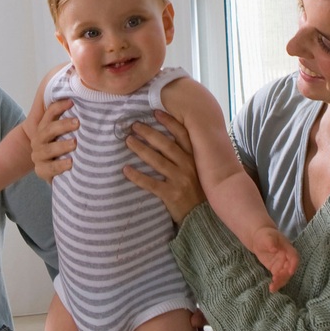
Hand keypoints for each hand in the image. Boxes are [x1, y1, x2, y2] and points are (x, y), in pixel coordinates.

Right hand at [30, 94, 77, 181]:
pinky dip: (60, 165)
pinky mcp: (41, 170)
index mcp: (44, 127)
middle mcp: (39, 140)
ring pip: (48, 149)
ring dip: (62, 146)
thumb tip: (85, 96)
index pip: (49, 113)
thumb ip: (73, 120)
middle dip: (63, 125)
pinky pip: (49, 168)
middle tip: (78, 123)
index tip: (72, 102)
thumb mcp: (66, 133)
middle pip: (48, 130)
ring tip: (75, 144)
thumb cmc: (64, 148)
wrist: (53, 171)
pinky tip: (70, 163)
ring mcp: (38, 155)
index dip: (59, 106)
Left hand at [124, 110, 205, 224]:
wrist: (203, 218)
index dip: (169, 123)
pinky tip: (126, 170)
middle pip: (166, 145)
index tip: (155, 112)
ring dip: (141, 149)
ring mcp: (180, 180)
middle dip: (149, 133)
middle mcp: (188, 167)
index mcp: (195, 159)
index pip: (183, 136)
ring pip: (157, 161)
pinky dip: (137, 176)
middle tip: (134, 125)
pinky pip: (151, 184)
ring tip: (128, 141)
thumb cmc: (199, 192)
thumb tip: (172, 139)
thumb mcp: (199, 171)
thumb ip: (189, 157)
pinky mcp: (171, 195)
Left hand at [254, 227, 300, 292]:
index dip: (294, 264)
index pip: (294, 257)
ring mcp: (282, 264)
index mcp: (287, 248)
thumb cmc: (265, 235)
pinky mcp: (276, 269)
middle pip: (290, 269)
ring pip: (285, 276)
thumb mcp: (267, 236)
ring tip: (272, 287)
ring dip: (280, 282)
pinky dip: (276, 284)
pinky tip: (271, 288)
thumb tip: (274, 248)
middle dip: (284, 276)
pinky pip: (278, 278)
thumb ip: (271, 242)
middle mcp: (287, 258)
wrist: (259, 239)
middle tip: (275, 280)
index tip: (290, 271)